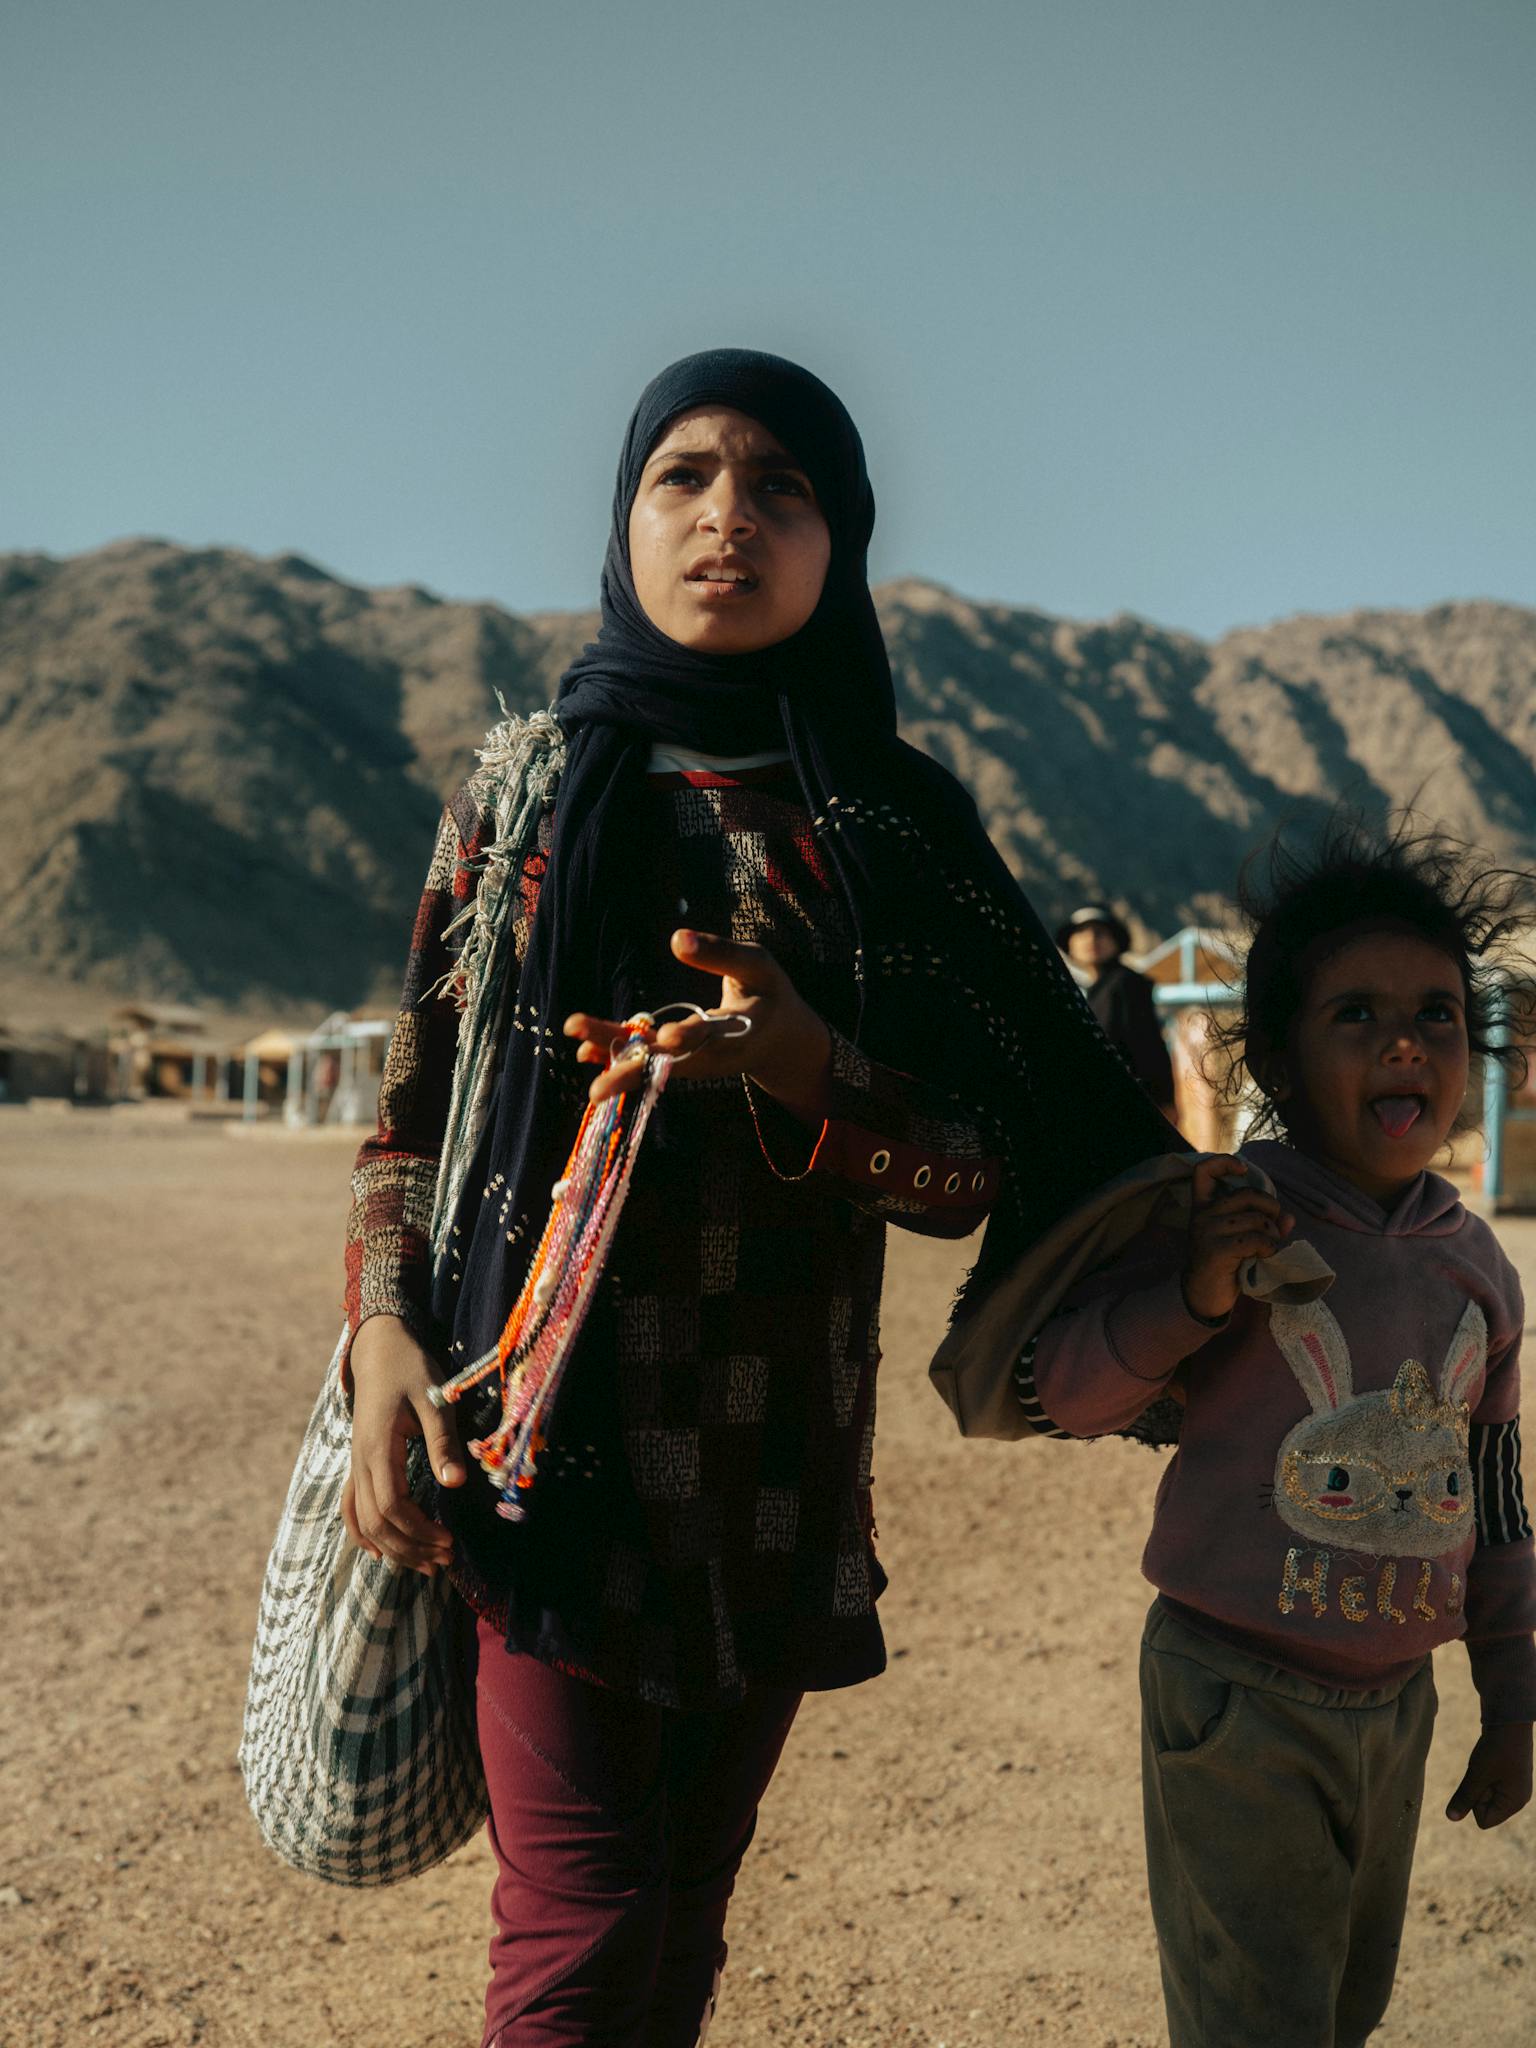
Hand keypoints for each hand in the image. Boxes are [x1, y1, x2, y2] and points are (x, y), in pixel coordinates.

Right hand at [341, 1315, 464, 1575]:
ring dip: (392, 1547)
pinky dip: (364, 1534)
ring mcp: (355, 1464)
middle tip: (445, 1560)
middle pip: (376, 1522)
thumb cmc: (410, 1368)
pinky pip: (351, 1507)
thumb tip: (455, 1483)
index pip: (392, 1506)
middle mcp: (360, 1461)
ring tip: (425, 1564)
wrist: (379, 1347)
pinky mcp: (358, 1462)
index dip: (419, 1531)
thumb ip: (442, 1442)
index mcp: (378, 1447)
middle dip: (410, 1548)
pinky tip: (381, 1552)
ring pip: (363, 1520)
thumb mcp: (434, 1400)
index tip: (449, 1542)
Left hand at [565, 929, 832, 1123]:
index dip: (690, 1037)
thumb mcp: (757, 965)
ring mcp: (695, 1064)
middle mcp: (713, 1056)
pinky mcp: (682, 1063)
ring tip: (582, 1059)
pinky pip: (648, 1064)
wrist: (780, 1040)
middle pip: (671, 1062)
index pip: (712, 1036)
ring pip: (653, 1067)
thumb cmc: (768, 992)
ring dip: (617, 1067)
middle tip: (599, 1086)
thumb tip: (677, 938)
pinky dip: (618, 1059)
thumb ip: (720, 953)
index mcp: (739, 1030)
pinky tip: (585, 1054)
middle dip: (633, 1068)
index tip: (668, 1038)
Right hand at [1182, 1155, 1292, 1321]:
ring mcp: (1207, 1231)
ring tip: (1271, 1247)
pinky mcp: (1217, 1250)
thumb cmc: (1222, 1266)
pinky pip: (1256, 1239)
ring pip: (1256, 1219)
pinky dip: (1269, 1247)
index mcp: (1203, 1207)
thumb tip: (1289, 1218)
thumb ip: (1261, 1225)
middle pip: (1248, 1194)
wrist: (1202, 1297)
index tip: (1243, 1171)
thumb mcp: (1239, 1240)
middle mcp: (1202, 1215)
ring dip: (1273, 1234)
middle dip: (1271, 1208)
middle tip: (1274, 1228)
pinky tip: (1267, 1256)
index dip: (1225, 1163)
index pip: (1204, 1170)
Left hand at [1446, 1724, 1532, 1828]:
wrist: (1509, 1719)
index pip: (1484, 1821)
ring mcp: (1512, 1786)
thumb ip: (1465, 1797)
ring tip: (1488, 1762)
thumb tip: (1450, 1818)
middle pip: (1484, 1807)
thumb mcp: (1477, 1774)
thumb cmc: (1496, 1748)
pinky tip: (1489, 1758)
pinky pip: (1486, 1782)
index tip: (1482, 1780)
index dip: (1475, 1802)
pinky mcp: (1506, 1774)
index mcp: (1515, 1803)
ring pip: (1483, 1793)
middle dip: (1477, 1789)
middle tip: (1485, 1769)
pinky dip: (1481, 1772)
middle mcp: (1516, 1799)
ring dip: (1478, 1779)